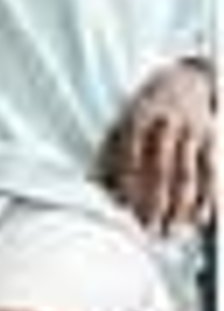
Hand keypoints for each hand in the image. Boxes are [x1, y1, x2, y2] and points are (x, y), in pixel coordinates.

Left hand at [104, 60, 214, 233]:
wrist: (185, 78)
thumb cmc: (144, 110)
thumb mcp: (121, 124)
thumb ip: (110, 155)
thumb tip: (98, 190)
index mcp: (137, 121)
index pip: (131, 160)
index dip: (129, 189)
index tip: (125, 213)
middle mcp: (166, 125)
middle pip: (161, 171)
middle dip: (155, 204)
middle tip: (149, 230)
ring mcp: (192, 132)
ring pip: (187, 175)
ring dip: (180, 207)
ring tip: (173, 231)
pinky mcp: (212, 139)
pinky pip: (211, 172)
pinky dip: (209, 197)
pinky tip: (203, 219)